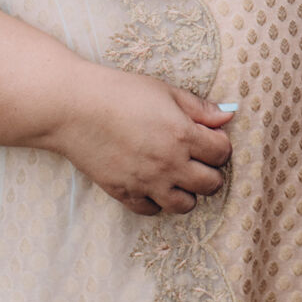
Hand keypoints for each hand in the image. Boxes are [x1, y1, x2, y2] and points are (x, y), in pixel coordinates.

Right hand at [46, 62, 234, 216]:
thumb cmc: (119, 92)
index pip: (222, 153)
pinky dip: (156, 200)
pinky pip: (152, 210)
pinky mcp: (124, 193)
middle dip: (210, 170)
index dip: (220, 144)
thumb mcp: (165, 91)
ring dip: (187, 191)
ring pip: (185, 205)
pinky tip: (152, 182)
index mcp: (183, 135)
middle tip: (198, 157)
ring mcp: (146, 183)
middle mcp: (169, 164)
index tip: (209, 137)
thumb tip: (228, 116)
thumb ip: (199, 108)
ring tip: (178, 174)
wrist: (73, 107)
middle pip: (211, 184)